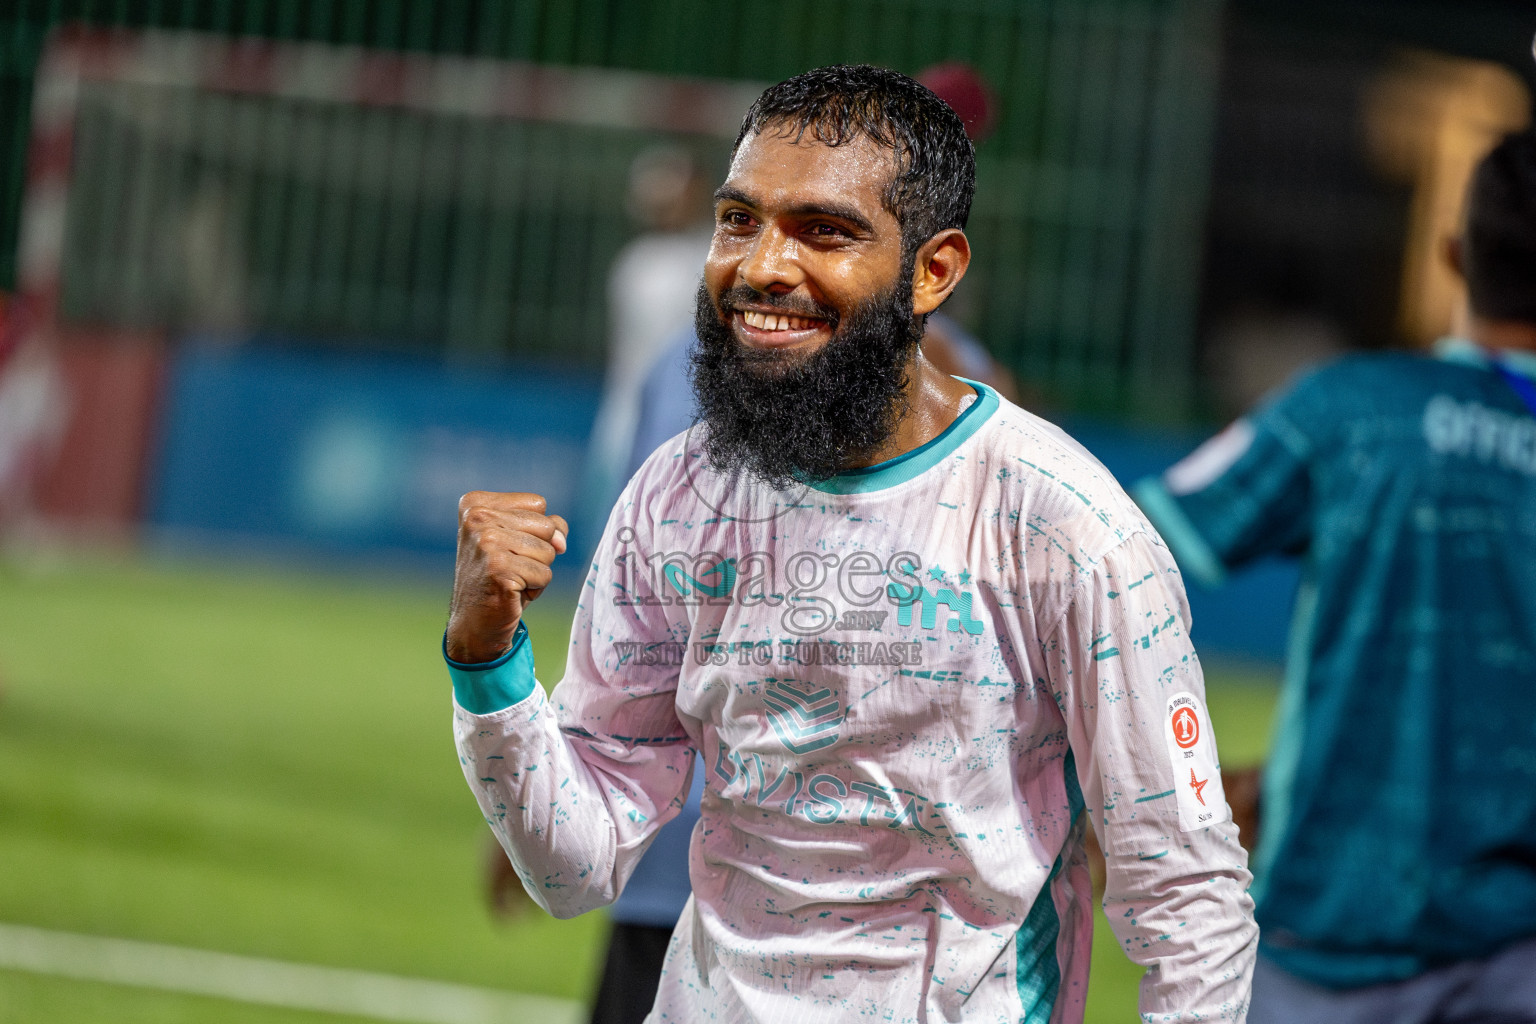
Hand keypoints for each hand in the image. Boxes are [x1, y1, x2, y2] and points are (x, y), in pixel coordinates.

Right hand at [446, 491, 568, 663]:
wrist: (474, 622)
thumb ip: (548, 527)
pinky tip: (511, 592)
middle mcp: (476, 517)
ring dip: (537, 572)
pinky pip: (545, 574)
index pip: (538, 504)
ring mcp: (486, 541)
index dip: (534, 531)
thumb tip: (560, 541)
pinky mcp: (498, 567)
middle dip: (538, 552)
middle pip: (547, 526)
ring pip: (549, 551)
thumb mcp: (523, 541)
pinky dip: (535, 588)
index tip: (507, 548)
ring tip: (510, 580)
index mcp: (476, 503)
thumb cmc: (501, 578)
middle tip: (510, 568)